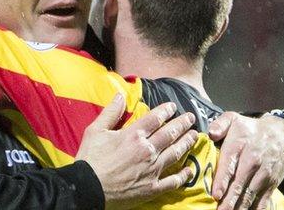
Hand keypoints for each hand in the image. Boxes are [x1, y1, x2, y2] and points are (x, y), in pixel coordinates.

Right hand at [76, 93, 197, 209]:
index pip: (155, 118)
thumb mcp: (95, 130)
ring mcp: (152, 170)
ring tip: (195, 136)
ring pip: (175, 153)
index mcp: (133, 135)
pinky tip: (189, 170)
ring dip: (186, 143)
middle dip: (182, 124)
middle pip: (170, 134)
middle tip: (191, 118)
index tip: (173, 106)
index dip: (166, 111)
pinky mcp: (152, 187)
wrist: (88, 188)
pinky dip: (183, 175)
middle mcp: (147, 150)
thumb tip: (120, 95)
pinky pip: (173, 181)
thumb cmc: (90, 160)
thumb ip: (110, 112)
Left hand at [208, 112, 283, 209]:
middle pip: (239, 184)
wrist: (281, 134)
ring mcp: (264, 174)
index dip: (222, 181)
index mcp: (239, 145)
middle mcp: (252, 161)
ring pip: (250, 195)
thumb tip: (210, 133)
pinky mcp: (272, 183)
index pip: (230, 166)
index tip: (216, 194)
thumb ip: (220, 124)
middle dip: (229, 201)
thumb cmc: (249, 129)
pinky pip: (263, 200)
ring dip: (240, 207)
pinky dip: (255, 209)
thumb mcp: (233, 119)